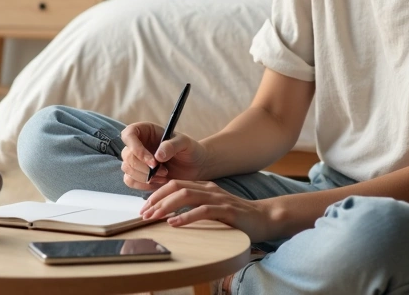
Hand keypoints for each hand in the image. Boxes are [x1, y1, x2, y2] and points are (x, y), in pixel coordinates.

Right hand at [120, 121, 207, 190]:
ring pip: (127, 169)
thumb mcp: (185, 144)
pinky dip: (143, 185)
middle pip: (127, 155)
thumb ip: (172, 145)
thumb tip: (158, 155)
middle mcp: (137, 144)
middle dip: (144, 167)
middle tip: (163, 171)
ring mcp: (136, 160)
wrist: (195, 167)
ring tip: (164, 176)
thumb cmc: (189, 150)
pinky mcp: (137, 175)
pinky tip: (159, 182)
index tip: (152, 161)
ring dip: (145, 177)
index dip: (136, 148)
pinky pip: (130, 181)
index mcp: (146, 131)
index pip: (129, 134)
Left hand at [139, 179, 280, 242]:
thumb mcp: (212, 207)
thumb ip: (195, 206)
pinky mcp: (227, 211)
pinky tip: (174, 223)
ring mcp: (218, 198)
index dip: (157, 194)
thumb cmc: (236, 216)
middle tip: (144, 213)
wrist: (264, 218)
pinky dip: (186, 217)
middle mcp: (209, 189)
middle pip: (176, 187)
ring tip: (154, 217)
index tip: (144, 207)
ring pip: (186, 196)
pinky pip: (203, 211)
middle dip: (157, 199)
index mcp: (204, 186)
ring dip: (167, 206)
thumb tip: (169, 214)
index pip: (174, 184)